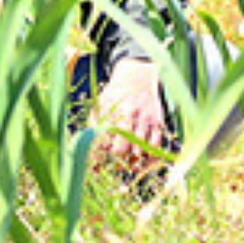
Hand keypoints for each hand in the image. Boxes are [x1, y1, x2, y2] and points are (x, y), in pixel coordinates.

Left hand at [93, 58, 168, 173]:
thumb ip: (93, 123)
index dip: (99, 158)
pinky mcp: (157, 120)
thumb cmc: (115, 93)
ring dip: (132, 161)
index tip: (96, 167)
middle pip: (121, 149)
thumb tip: (86, 146)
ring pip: (139, 149)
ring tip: (128, 165)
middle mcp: (129, 114)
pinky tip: (143, 160)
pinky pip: (156, 145)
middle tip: (114, 167)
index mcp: (112, 111)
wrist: (138, 75)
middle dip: (116, 162)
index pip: (103, 141)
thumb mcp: (101, 102)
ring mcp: (144, 118)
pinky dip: (150, 156)